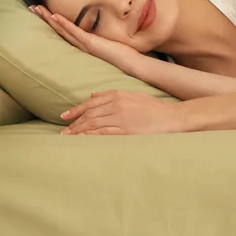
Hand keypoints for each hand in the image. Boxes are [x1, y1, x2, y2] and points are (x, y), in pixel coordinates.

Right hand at [30, 5, 141, 75]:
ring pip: (63, 30)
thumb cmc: (124, 53)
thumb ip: (104, 36)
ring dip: (50, 19)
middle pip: (59, 29)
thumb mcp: (111, 40)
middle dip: (45, 18)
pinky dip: (64, 24)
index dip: (53, 21)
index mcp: (85, 43)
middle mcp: (82, 45)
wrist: (132, 64)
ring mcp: (85, 44)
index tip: (42, 10)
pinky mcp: (91, 43)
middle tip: (32, 7)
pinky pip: (74, 32)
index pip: (65, 30)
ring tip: (37, 9)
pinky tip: (55, 16)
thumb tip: (103, 28)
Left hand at [60, 90, 185, 134]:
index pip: (91, 103)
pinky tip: (81, 141)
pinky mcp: (126, 131)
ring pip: (93, 124)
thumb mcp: (133, 95)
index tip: (65, 116)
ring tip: (68, 137)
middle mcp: (117, 105)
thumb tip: (93, 94)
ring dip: (78, 131)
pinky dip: (89, 137)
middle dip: (74, 123)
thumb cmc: (155, 108)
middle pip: (89, 114)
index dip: (76, 110)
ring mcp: (121, 118)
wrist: (172, 118)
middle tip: (63, 131)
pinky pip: (103, 134)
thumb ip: (112, 94)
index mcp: (118, 95)